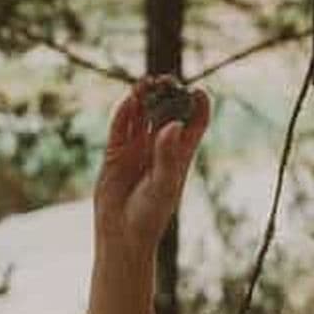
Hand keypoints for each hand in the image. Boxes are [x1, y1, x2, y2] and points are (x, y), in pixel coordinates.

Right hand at [93, 75, 210, 255]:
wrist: (122, 234)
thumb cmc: (150, 215)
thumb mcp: (163, 185)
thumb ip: (167, 155)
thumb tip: (174, 125)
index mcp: (179, 156)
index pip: (194, 125)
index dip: (198, 106)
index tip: (198, 91)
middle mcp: (159, 148)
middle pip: (166, 113)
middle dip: (167, 95)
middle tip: (167, 79)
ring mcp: (137, 149)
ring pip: (141, 116)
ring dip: (143, 99)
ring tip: (146, 82)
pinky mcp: (115, 153)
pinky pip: (120, 127)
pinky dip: (123, 113)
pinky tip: (128, 101)